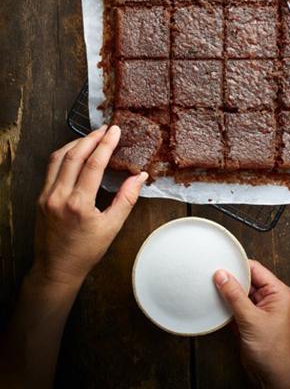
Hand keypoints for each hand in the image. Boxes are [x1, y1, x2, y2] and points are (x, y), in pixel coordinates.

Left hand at [33, 125, 147, 288]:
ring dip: (76, 143)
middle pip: (74, 155)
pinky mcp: (41, 197)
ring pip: (59, 158)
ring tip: (92, 137)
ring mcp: (46, 196)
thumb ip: (126, 199)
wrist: (57, 269)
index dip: (106, 144)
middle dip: (91, 138)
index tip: (115, 131)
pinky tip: (76, 152)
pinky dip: (65, 155)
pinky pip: (52, 168)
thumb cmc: (85, 252)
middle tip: (105, 129)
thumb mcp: (112, 227)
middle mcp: (59, 196)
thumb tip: (140, 177)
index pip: (94, 164)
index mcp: (79, 204)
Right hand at [214, 260, 289, 388]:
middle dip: (230, 278)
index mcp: (277, 292)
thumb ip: (235, 296)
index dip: (238, 265)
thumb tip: (222, 275)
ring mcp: (258, 308)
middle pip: (246, 279)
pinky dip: (226, 303)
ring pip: (239, 292)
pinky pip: (235, 304)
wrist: (272, 377)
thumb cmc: (272, 351)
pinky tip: (215, 302)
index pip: (255, 269)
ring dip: (227, 291)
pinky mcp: (249, 319)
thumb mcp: (251, 320)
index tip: (220, 263)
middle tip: (212, 275)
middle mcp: (269, 297)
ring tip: (211, 287)